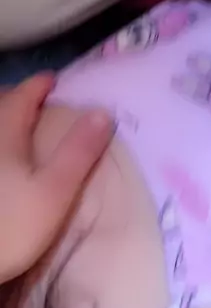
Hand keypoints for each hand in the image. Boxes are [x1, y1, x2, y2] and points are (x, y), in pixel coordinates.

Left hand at [0, 73, 112, 282]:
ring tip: (18, 129)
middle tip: (36, 103)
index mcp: (6, 134)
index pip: (22, 97)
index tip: (54, 81)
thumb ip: (79, 152)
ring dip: (3, 121)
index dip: (39, 86)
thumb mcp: (55, 191)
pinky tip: (6, 164)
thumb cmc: (10, 226)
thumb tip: (103, 112)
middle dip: (16, 100)